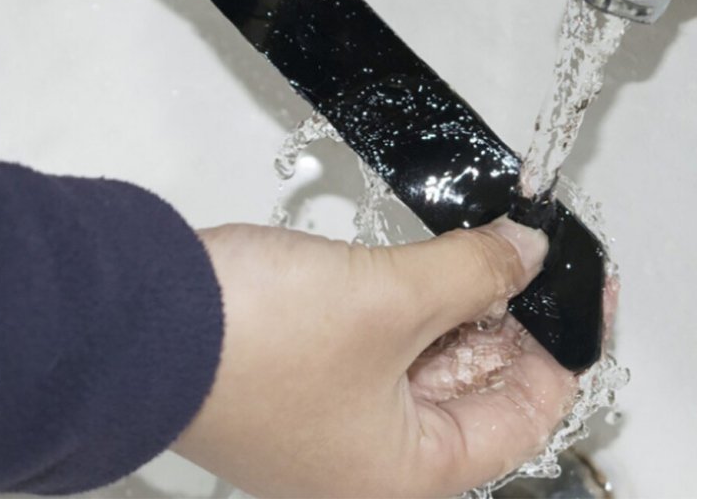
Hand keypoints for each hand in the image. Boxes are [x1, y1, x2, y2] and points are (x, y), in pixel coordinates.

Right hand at [176, 218, 577, 497]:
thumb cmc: (249, 345)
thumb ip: (474, 272)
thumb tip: (526, 254)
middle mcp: (371, 463)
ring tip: (480, 247)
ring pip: (428, 361)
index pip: (527, 418)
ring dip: (457, 303)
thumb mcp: (391, 298)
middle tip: (525, 252)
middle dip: (505, 316)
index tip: (581, 290)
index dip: (560, 347)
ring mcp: (335, 421)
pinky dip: (410, 303)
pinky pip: (383, 344)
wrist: (141, 319)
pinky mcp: (306, 378)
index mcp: (406, 476)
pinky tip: (427, 262)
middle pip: (476, 388)